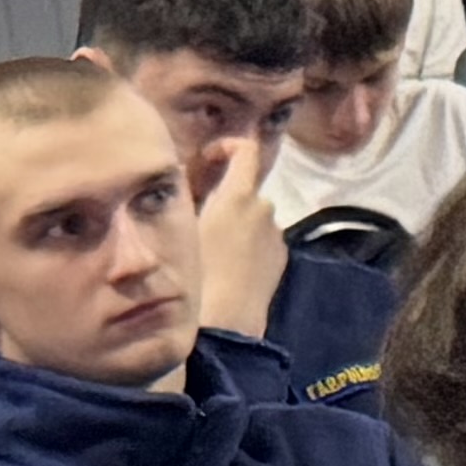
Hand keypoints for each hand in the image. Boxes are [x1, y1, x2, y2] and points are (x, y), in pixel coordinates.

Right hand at [190, 130, 289, 334]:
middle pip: (245, 190)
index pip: (247, 150)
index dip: (229, 146)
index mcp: (239, 196)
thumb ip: (188, 199)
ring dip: (237, 223)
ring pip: (254, 217)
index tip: (211, 158)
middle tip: (199, 217)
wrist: (225, 319)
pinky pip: (263, 239)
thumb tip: (184, 179)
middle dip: (225, 197)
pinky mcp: (283, 256)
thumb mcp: (182, 229)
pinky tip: (230, 266)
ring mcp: (277, 233)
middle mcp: (265, 209)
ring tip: (212, 249)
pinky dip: (249, 243)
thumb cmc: (196, 272)